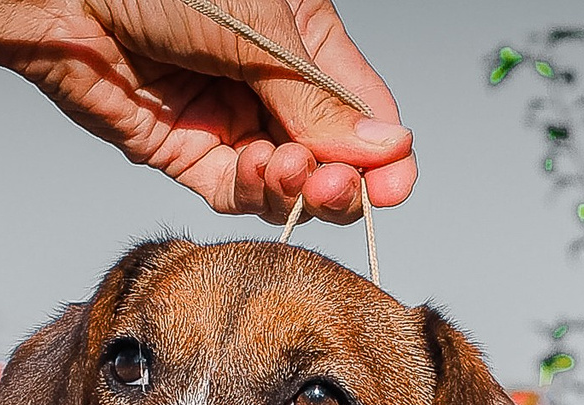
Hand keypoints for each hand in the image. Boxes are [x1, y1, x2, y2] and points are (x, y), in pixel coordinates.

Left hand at [0, 0, 414, 224]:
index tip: (395, 184)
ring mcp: (230, 121)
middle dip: (341, 178)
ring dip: (296, 187)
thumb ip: (318, 100)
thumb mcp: (260, 34)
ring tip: (291, 172)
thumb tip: (387, 148)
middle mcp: (270, 85)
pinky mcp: (187, 153)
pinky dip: (253, 192)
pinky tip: (259, 173)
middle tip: (337, 187)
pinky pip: (236, 191)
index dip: (382, 153)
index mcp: (302, 38)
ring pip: (286, 182)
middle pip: (329, 155)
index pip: (360, 110)